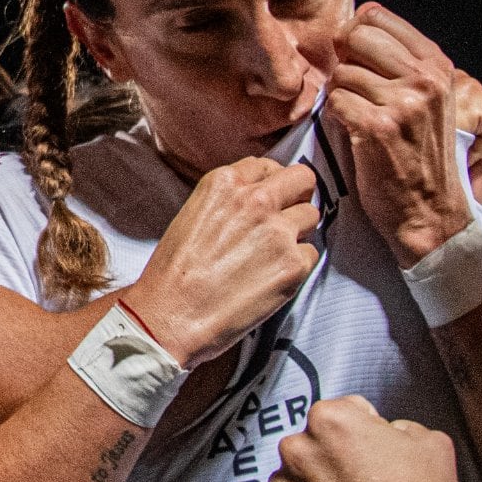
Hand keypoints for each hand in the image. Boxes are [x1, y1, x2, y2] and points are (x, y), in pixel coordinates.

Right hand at [127, 156, 319, 368]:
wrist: (170, 316)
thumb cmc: (173, 274)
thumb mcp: (193, 215)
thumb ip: (229, 201)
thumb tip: (257, 202)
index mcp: (224, 182)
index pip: (268, 166)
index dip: (272, 183)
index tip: (272, 196)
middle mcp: (256, 199)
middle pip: (303, 179)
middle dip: (299, 195)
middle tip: (289, 216)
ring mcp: (278, 231)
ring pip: (311, 216)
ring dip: (298, 232)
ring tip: (273, 254)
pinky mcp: (293, 264)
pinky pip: (310, 255)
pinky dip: (296, 266)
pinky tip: (270, 278)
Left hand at [264, 395, 481, 481]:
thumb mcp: (431, 442)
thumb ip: (397, 424)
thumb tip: (383, 430)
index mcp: (331, 420)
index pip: (344, 412)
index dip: (366, 432)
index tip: (377, 455)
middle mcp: (297, 450)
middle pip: (315, 443)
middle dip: (337, 459)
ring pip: (298, 477)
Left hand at [330, 4, 473, 264]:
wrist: (432, 212)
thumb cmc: (420, 154)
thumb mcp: (427, 99)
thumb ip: (399, 63)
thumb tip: (351, 30)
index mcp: (436, 65)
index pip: (376, 15)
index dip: (354, 36)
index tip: (358, 62)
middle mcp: (425, 78)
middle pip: (354, 36)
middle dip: (345, 62)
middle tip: (355, 93)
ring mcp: (404, 102)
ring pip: (341, 73)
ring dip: (341, 97)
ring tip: (361, 121)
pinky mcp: (380, 128)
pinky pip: (335, 102)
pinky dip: (337, 119)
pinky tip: (357, 136)